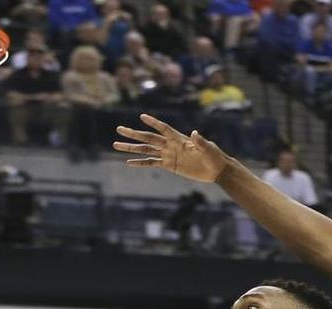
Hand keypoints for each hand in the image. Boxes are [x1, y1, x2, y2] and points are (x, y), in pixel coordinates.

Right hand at [113, 114, 228, 182]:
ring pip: (146, 149)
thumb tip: (194, 133)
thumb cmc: (214, 156)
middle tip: (119, 129)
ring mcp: (168, 154)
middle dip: (134, 134)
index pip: (163, 128)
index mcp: (179, 138)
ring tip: (116, 145)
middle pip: (148, 138)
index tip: (142, 116)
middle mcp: (170, 145)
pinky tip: (128, 162)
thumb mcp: (208, 149)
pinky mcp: (168, 165)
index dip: (153, 123)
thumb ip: (200, 142)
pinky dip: (140, 163)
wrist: (215, 169)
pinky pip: (151, 163)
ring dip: (131, 148)